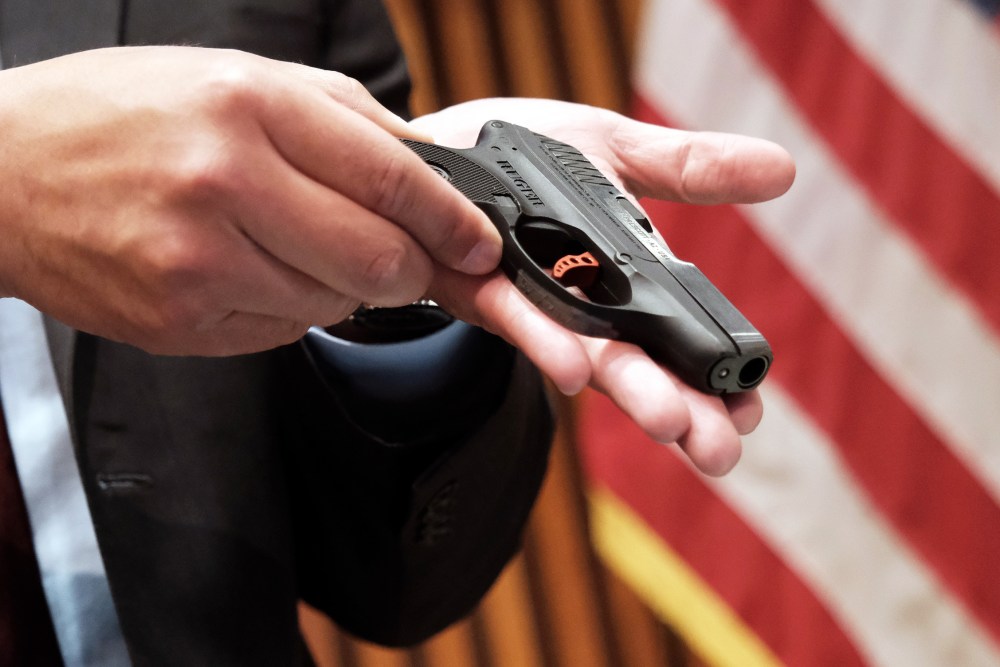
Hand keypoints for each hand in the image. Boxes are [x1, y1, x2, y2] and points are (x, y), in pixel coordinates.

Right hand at [0, 47, 501, 354]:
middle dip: (411, 266)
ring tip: (289, 241)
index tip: (478, 243)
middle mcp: (224, 185)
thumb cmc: (121, 115)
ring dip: (343, 283)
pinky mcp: (182, 322)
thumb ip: (343, 120)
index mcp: (248, 107)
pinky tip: (247, 267)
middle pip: (381, 260)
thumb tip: (430, 173)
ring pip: (340, 304)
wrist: (3, 173)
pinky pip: (287, 330)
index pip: (392, 180)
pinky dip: (292, 304)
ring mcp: (199, 264)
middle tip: (403, 255)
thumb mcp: (236, 78)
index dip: (452, 221)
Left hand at [414, 99, 794, 474]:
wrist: (438, 142)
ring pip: (584, 353)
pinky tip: (575, 370)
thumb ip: (689, 168)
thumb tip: (784, 170)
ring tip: (669, 422)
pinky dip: (545, 342)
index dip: (713, 378)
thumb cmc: (524, 151)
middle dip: (681, 409)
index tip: (750, 411)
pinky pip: (515, 318)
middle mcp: (582, 303)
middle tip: (721, 451)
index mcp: (623, 277)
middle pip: (639, 363)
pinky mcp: (480, 286)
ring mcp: (533, 301)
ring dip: (627, 387)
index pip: (679, 337)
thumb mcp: (617, 150)